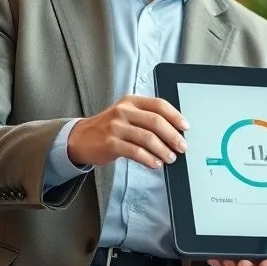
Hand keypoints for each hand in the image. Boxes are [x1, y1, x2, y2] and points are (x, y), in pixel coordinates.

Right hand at [67, 94, 188, 167]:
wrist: (80, 138)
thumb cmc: (109, 128)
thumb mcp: (126, 115)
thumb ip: (146, 118)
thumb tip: (175, 132)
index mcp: (131, 101)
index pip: (159, 105)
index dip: (175, 116)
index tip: (185, 127)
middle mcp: (123, 111)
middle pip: (155, 121)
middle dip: (173, 136)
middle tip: (182, 147)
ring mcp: (116, 126)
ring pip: (147, 138)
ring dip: (163, 150)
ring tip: (171, 158)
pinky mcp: (110, 143)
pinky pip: (136, 152)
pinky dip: (149, 159)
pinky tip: (155, 164)